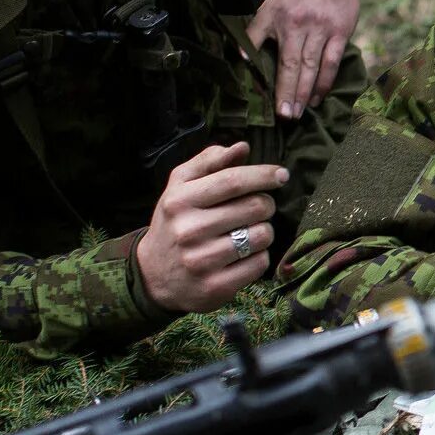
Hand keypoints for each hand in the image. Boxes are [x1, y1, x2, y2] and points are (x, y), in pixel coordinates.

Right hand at [135, 142, 290, 312]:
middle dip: (266, 203)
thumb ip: (208, 163)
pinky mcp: (216, 286)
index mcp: (180, 201)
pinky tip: (244, 254)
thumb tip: (242, 147)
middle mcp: (189, 230)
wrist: (153, 275)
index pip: (232, 181)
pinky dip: (260, 255)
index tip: (282, 174)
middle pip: (254, 206)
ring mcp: (202, 260)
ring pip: (262, 235)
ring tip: (249, 231)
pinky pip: (260, 262)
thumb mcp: (180, 188)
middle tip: (259, 207)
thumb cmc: (175, 222)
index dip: (263, 175)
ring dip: (264, 230)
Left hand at [246, 0, 360, 120]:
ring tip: (298, 113)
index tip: (256, 91)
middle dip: (286, 93)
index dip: (259, 69)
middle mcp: (298, 24)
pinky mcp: (340, 33)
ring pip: (312, 66)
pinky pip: (332, 62)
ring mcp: (321, 30)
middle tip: (284, 117)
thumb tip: (239, 53)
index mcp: (276, 14)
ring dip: (304, 92)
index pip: (263, 45)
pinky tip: (317, 97)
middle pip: (291, 64)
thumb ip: (254, 23)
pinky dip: (324, 82)